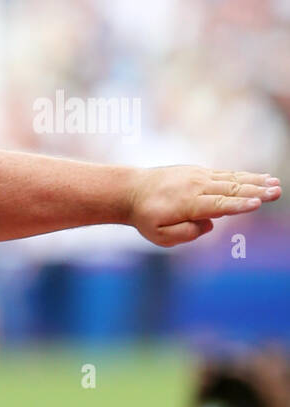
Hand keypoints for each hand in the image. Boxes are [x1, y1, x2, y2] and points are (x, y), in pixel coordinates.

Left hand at [128, 165, 279, 246]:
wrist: (130, 190)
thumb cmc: (145, 217)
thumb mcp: (157, 234)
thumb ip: (184, 233)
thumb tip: (209, 224)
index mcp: (186, 204)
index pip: (216, 205)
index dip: (237, 205)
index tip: (256, 203)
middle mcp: (194, 186)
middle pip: (230, 190)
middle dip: (255, 191)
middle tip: (277, 192)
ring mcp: (198, 176)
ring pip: (231, 179)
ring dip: (256, 182)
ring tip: (276, 183)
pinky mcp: (199, 172)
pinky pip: (226, 174)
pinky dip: (245, 175)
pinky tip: (262, 177)